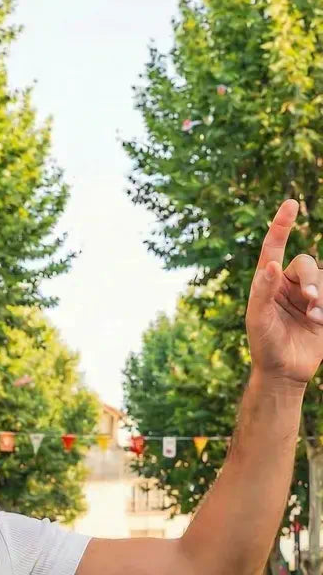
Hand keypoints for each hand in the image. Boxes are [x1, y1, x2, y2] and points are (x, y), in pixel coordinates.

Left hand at [245, 200, 322, 384]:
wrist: (284, 371)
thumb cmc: (264, 344)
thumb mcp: (258, 319)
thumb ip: (262, 292)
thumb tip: (270, 264)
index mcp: (267, 282)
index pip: (274, 248)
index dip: (281, 225)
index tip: (291, 203)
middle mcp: (288, 284)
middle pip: (307, 263)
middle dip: (311, 278)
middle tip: (310, 300)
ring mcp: (309, 294)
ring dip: (322, 296)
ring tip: (315, 317)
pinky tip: (320, 322)